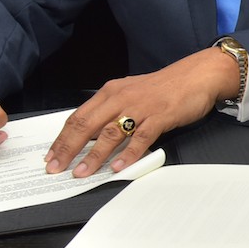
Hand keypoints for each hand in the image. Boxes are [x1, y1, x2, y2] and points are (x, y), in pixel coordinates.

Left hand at [44, 47, 238, 177]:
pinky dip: (128, 154)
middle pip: (87, 125)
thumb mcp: (132, 93)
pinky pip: (140, 137)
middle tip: (56, 168)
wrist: (197, 75)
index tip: (51, 156)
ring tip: (82, 172)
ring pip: (110, 133)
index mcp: (111, 92)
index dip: (62, 138)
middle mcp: (122, 97)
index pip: (79, 116)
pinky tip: (119, 167)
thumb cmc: (165, 87)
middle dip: (69, 149)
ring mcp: (141, 107)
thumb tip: (91, 137)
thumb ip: (112, 111)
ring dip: (94, 156)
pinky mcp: (160, 116)